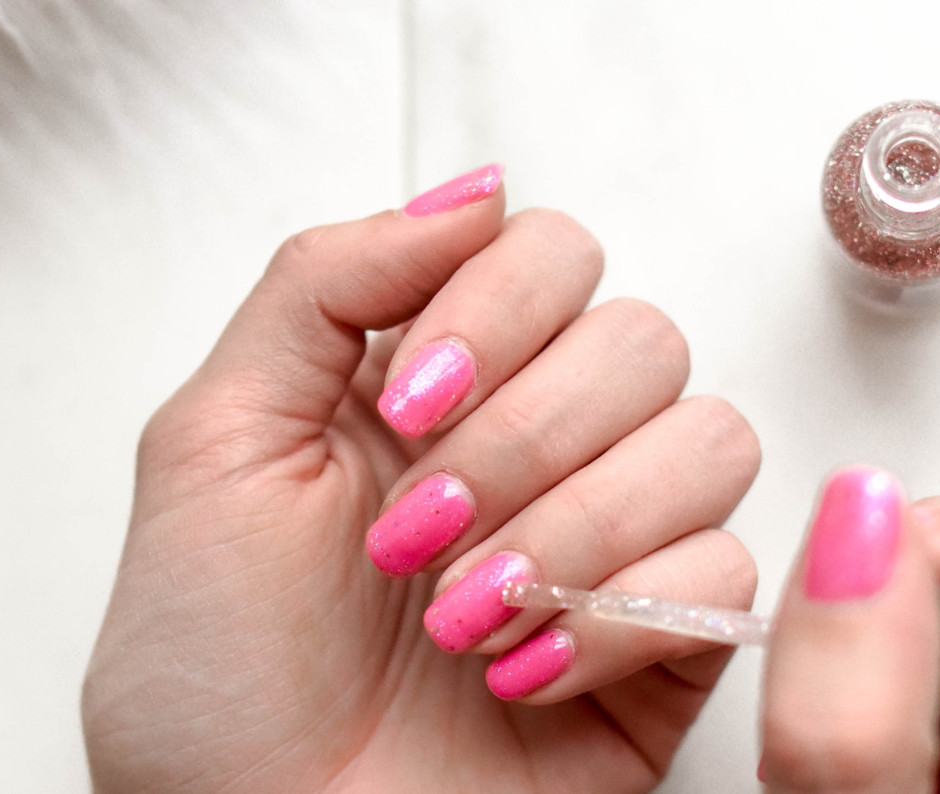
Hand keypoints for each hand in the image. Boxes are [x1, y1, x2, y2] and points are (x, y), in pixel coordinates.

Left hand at [82, 167, 760, 792]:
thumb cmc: (211, 684)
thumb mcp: (212, 446)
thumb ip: (325, 284)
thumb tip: (470, 192)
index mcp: (432, 382)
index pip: (549, 255)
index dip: (499, 311)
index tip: (410, 401)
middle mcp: (534, 447)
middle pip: (640, 338)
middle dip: (523, 439)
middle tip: (418, 534)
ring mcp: (610, 545)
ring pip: (706, 442)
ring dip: (572, 530)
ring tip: (460, 616)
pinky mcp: (665, 650)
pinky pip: (728, 573)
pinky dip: (617, 619)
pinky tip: (519, 673)